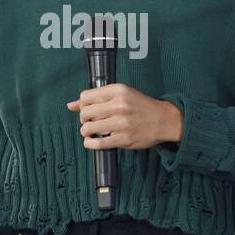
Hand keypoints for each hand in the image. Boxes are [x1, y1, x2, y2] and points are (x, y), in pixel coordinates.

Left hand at [66, 83, 182, 149]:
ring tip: (92, 130)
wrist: (163, 120)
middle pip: (85, 113)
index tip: (89, 108)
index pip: (86, 96)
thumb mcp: (121, 94)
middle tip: (90, 121)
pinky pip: (98, 143)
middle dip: (83, 118)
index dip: (83, 104)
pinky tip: (92, 141)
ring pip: (88, 128)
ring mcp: (122, 123)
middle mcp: (120, 105)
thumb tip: (70, 105)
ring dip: (86, 131)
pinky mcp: (124, 139)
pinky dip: (90, 143)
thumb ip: (96, 98)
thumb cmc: (141, 106)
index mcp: (119, 91)